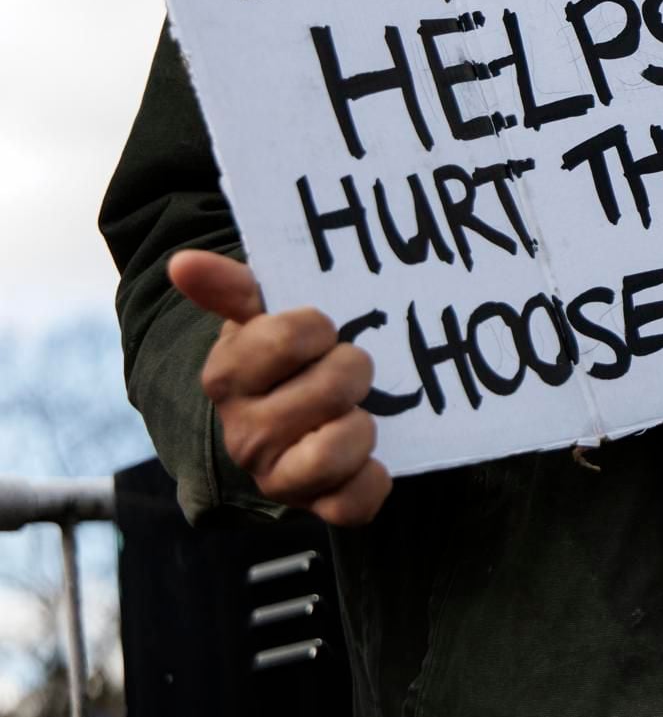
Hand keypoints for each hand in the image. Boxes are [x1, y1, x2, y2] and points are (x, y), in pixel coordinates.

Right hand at [170, 250, 391, 524]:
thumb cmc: (283, 357)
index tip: (323, 330)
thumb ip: (231, 287)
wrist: (290, 414)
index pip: (293, 337)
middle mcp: (246, 433)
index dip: (320, 327)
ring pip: (338, 449)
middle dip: (354, 370)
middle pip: (332, 388)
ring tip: (356, 411)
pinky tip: (372, 457)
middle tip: (348, 369)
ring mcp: (277, 475)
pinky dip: (372, 480)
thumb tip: (183, 263)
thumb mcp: (259, 316)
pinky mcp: (313, 505)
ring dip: (363, 424)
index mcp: (229, 378)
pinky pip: (352, 505)